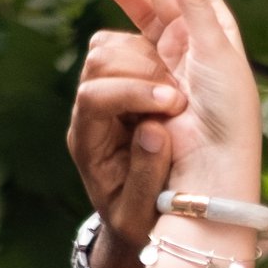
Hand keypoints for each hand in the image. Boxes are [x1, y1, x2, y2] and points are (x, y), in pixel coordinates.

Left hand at [68, 22, 181, 267]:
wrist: (136, 213)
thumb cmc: (137, 221)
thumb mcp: (141, 216)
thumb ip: (145, 179)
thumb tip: (154, 130)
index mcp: (87, 142)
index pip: (93, 97)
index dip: (132, 92)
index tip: (173, 104)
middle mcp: (88, 111)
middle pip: (99, 61)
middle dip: (143, 70)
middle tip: (180, 98)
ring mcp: (104, 91)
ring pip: (111, 46)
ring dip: (152, 60)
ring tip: (181, 93)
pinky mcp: (123, 81)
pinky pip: (130, 47)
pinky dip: (157, 55)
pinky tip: (179, 83)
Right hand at [97, 0, 261, 190]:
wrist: (213, 165)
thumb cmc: (227, 112)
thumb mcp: (216, 51)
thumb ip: (197, 5)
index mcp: (215, 29)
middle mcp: (194, 43)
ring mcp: (172, 64)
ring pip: (145, 15)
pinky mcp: (152, 86)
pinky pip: (133, 47)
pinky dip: (119, 27)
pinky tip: (105, 18)